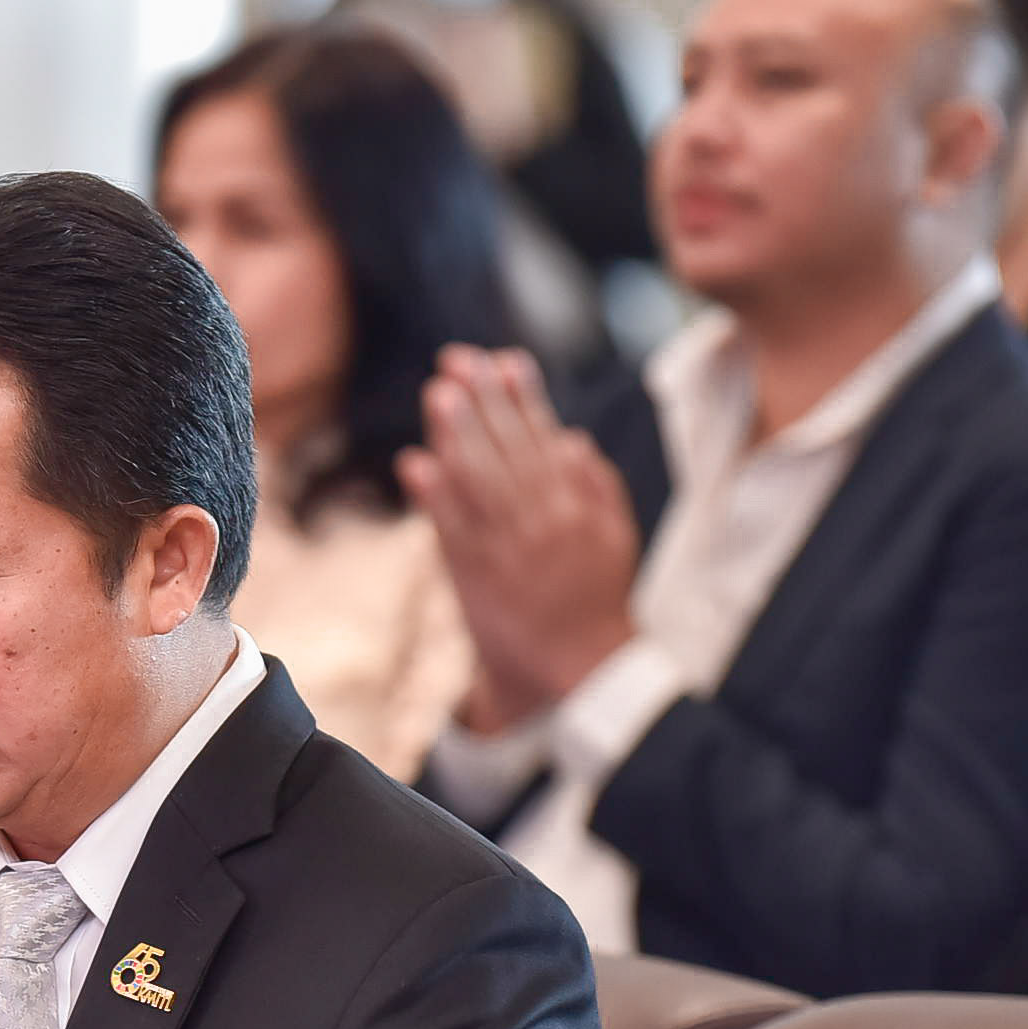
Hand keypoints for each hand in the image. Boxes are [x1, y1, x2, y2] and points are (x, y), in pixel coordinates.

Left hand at [398, 344, 641, 731]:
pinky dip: (434, 498)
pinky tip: (414, 465)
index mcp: (575, 504)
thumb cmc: (596, 598)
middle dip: (482, 402)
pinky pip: (452, 531)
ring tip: (438, 394)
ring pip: (479, 481)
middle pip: (507, 449)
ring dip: (456, 435)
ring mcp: (508, 548)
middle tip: (457, 360)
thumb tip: (571, 438)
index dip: (520, 396)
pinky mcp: (476, 579)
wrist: (582, 668)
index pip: (542, 438)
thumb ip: (596, 484)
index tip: (501, 360)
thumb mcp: (614, 535)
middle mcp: (543, 519)